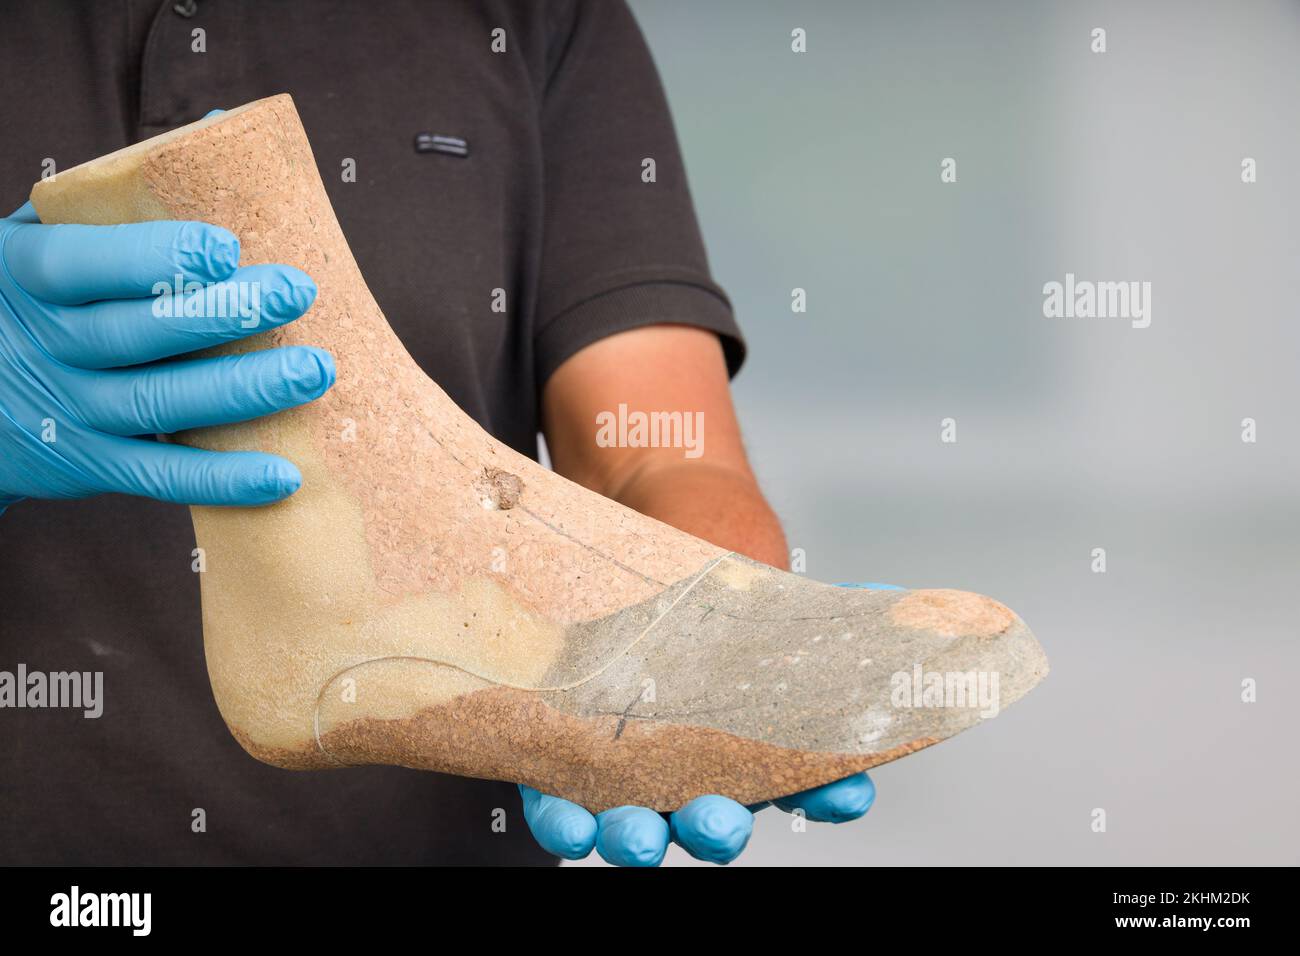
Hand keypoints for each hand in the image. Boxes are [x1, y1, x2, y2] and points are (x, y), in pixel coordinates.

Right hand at [0, 201, 330, 512]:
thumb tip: (222, 126)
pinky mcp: (90, 463)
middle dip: (222, 315)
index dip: (154, 258)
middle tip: (298, 292)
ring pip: (157, 403)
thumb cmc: (39, 294)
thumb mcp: (49, 236)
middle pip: (134, 334)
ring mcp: (68, 410)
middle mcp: (44, 344)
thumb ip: (124, 195)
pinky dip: (221, 480)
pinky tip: (284, 476)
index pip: (85, 264)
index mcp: (28, 273)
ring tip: (315, 370)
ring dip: (241, 390)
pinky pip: (159, 475)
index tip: (228, 247)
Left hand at [520, 580, 898, 865]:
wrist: (605, 585)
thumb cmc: (688, 611)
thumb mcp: (749, 599)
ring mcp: (628, 785)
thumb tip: (883, 594)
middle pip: (718, 821)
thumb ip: (810, 606)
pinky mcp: (564, 779)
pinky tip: (571, 817)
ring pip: (641, 830)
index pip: (807, 784)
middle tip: (723, 822)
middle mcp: (695, 779)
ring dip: (642, 837)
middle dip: (721, 828)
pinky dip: (567, 822)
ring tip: (640, 832)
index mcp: (751, 749)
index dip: (831, 793)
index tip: (847, 791)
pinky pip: (564, 817)